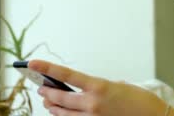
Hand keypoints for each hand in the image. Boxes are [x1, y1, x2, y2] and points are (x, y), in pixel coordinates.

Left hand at [29, 60, 171, 115]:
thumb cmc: (142, 102)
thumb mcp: (120, 86)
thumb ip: (101, 87)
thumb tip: (89, 92)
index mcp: (99, 86)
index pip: (66, 75)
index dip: (46, 68)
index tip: (32, 63)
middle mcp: (92, 103)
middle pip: (60, 99)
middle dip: (48, 93)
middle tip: (41, 89)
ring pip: (63, 114)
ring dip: (54, 108)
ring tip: (49, 103)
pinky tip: (63, 114)